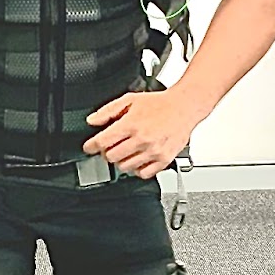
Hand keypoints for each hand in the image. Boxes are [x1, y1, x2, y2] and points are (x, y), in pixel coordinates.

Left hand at [83, 90, 198, 179]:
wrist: (184, 107)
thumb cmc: (159, 103)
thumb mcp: (130, 100)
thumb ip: (108, 111)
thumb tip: (92, 121)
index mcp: (131, 124)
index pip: (102, 142)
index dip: (91, 146)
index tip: (89, 147)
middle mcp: (141, 139)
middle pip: (111, 157)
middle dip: (107, 152)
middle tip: (111, 146)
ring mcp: (153, 151)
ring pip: (125, 167)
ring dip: (121, 160)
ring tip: (126, 150)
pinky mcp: (164, 160)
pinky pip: (143, 174)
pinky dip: (137, 168)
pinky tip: (138, 158)